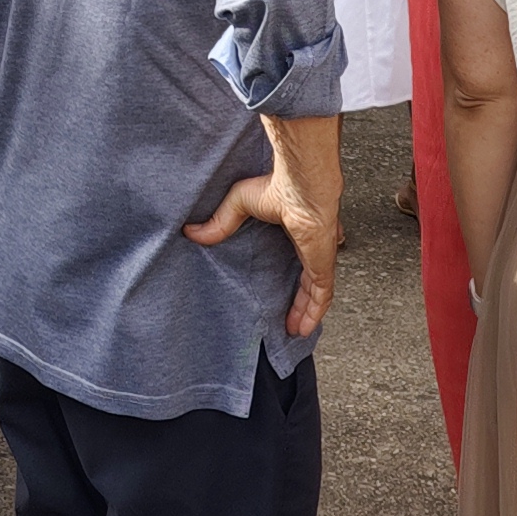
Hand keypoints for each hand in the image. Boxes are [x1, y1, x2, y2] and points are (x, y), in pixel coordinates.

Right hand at [184, 164, 341, 339]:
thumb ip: (220, 221)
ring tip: (294, 329)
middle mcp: (312, 243)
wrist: (301, 186)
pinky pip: (321, 296)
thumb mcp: (240, 203)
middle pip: (309, 277)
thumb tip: (193, 232)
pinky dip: (313, 313)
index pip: (299, 253)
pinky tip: (304, 328)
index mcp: (297, 227)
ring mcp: (320, 255)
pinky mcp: (323, 266)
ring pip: (315, 291)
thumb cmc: (278, 185)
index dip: (293, 271)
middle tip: (289, 316)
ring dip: (306, 311)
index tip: (284, 285)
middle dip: (301, 299)